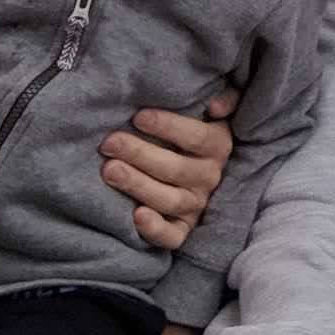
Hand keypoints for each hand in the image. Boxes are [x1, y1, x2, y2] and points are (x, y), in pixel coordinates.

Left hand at [104, 91, 238, 249]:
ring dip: (138, 185)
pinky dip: (155, 229)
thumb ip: (225, 98)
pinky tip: (136, 215)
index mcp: (219, 145)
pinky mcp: (182, 229)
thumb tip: (215, 106)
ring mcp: (196, 205)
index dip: (168, 127)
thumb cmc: (190, 132)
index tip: (138, 117)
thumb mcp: (212, 111)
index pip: (197, 137)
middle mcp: (210, 177)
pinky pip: (172, 237)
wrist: (191, 170)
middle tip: (109, 142)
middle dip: (140, 154)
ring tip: (109, 170)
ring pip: (170, 199)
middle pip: (177, 169)